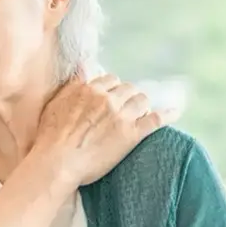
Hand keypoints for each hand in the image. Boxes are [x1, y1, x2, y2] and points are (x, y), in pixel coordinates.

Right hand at [35, 72, 174, 186]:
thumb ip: (74, 83)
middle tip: (126, 110)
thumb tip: (85, 65)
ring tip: (139, 115)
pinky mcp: (131, 134)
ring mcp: (121, 115)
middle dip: (128, 97)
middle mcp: (107, 98)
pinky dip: (167, 115)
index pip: (110, 80)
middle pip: (128, 88)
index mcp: (89, 89)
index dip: (113, 90)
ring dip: (141, 105)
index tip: (113, 99)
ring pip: (141, 100)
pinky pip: (155, 119)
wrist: (56, 162)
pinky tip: (175, 112)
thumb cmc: (50, 137)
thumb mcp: (57, 103)